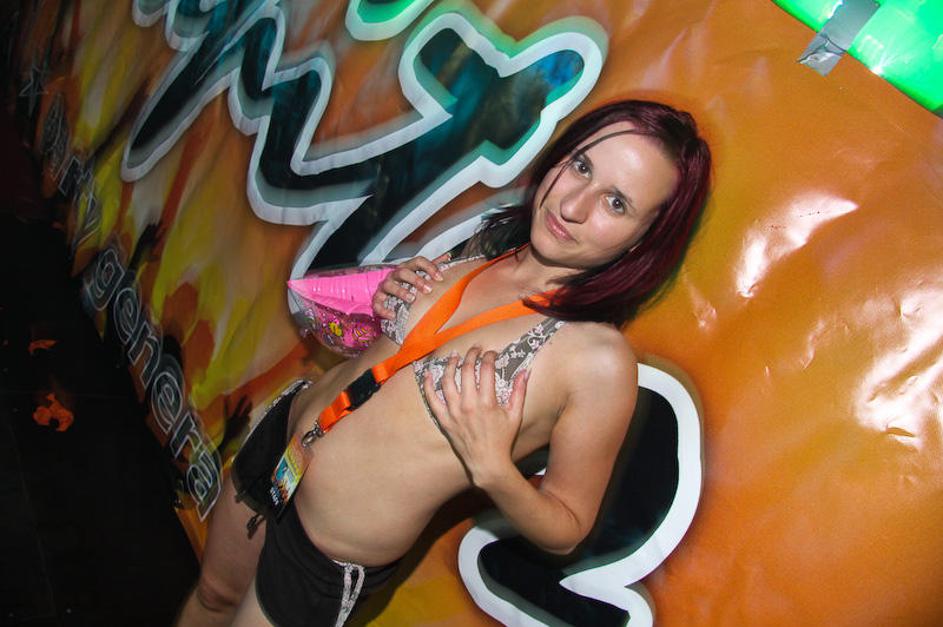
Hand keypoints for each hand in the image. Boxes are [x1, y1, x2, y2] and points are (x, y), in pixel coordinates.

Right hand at [372, 252, 450, 319]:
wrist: (389, 295)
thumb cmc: (409, 284)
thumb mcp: (421, 274)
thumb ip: (433, 266)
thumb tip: (448, 256)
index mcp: (407, 267)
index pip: (418, 261)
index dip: (429, 267)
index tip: (440, 278)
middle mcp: (395, 275)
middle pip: (403, 272)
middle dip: (416, 280)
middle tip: (429, 290)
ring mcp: (385, 286)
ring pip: (389, 285)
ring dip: (401, 291)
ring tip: (412, 299)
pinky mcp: (377, 299)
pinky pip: (377, 303)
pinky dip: (384, 310)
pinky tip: (393, 315)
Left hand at [422, 347, 528, 487]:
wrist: (487, 463)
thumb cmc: (503, 439)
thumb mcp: (515, 415)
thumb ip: (520, 391)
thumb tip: (526, 372)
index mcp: (487, 402)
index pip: (486, 369)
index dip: (489, 357)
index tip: (491, 353)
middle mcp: (469, 405)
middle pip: (466, 370)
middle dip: (471, 355)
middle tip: (474, 349)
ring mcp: (454, 412)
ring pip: (447, 380)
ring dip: (450, 365)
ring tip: (454, 356)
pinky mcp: (444, 420)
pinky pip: (432, 399)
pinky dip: (428, 386)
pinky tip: (429, 374)